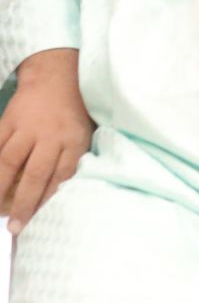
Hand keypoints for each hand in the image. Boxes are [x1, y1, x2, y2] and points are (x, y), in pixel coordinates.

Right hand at [0, 48, 91, 233]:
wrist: (57, 75)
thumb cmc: (76, 111)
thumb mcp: (86, 132)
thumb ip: (76, 159)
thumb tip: (67, 192)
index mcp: (74, 140)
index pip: (61, 176)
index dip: (49, 200)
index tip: (39, 221)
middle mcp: (51, 135)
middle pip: (35, 174)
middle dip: (24, 203)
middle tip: (15, 227)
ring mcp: (27, 128)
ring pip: (8, 162)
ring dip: (0, 188)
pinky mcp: (8, 120)